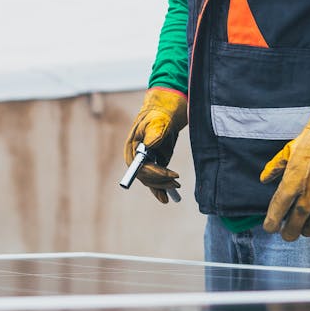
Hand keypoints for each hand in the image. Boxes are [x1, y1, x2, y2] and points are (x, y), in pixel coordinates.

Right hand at [123, 87, 187, 203]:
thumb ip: (153, 133)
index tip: (170, 175)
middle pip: (146, 177)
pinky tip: (165, 199)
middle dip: (161, 181)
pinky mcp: (153, 163)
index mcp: (132, 148)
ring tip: (177, 187)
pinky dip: (159, 189)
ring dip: (163, 186)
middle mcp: (136, 157)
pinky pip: (154, 180)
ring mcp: (145, 161)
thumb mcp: (157, 121)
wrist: (164, 111)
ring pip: (151, 180)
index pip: (140, 168)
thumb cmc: (159, 114)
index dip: (154, 174)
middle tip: (177, 182)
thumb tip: (150, 146)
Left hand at [260, 99, 309, 239]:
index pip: (280, 205)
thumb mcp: (289, 149)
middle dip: (291, 230)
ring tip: (305, 231)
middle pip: (298, 218)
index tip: (270, 228)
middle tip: (287, 236)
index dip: (273, 220)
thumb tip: (264, 179)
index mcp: (294, 177)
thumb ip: (276, 166)